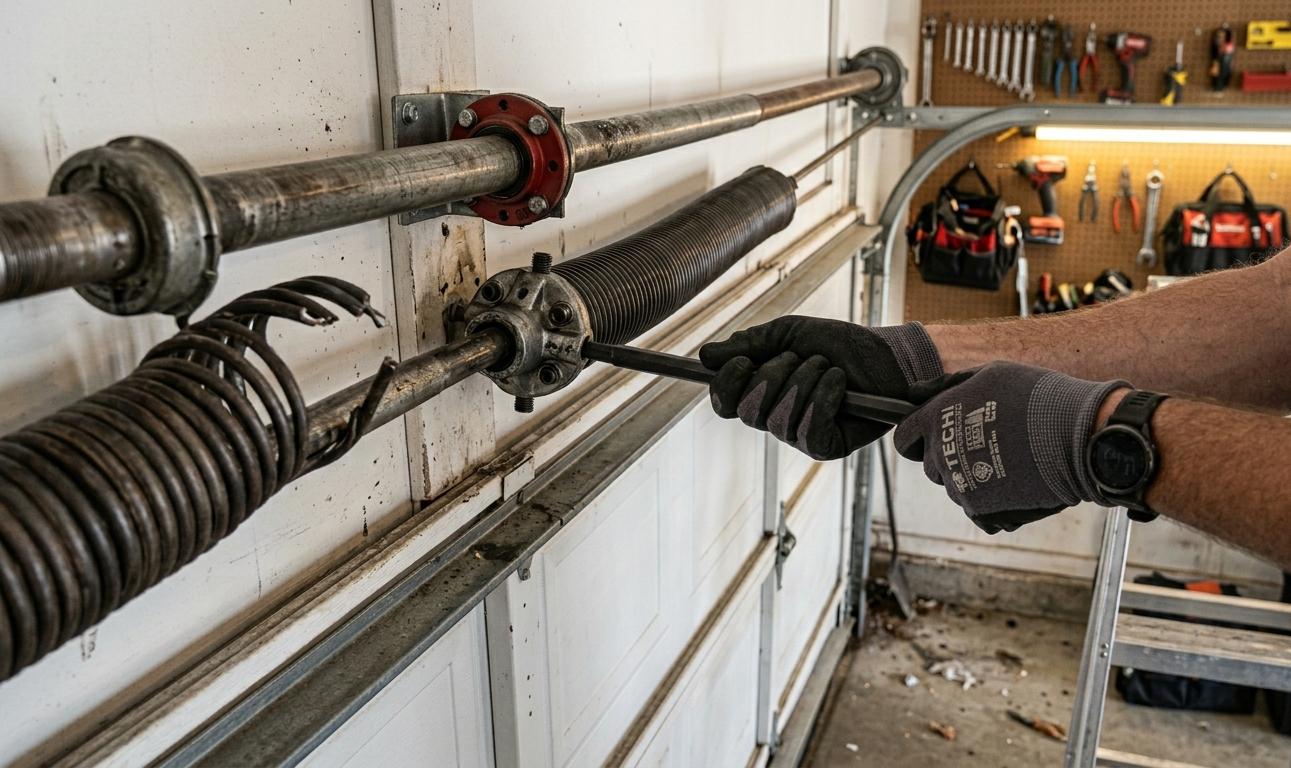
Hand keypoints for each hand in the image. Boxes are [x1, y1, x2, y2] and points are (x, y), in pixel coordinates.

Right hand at [699, 316, 942, 459]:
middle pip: (747, 412)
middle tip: (800, 358)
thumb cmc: (840, 346)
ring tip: (826, 367)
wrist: (886, 355)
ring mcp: (799, 436)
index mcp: (762, 393)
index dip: (726, 385)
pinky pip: (808, 432)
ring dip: (804, 383)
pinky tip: (838, 384)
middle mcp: (776, 418)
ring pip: (778, 420)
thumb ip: (749, 344)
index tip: (745, 360)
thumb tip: (706, 355)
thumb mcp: (789, 333)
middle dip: (773, 376)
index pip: (724, 403)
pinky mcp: (825, 447)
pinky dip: (823, 400)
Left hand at [893, 361, 1126, 533]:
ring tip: (1012, 460)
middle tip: (987, 444)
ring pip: (957, 488)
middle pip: (932, 466)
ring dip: (976, 479)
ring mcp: (960, 486)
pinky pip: (979, 510)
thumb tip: (913, 394)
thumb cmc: (1037, 398)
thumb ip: (946, 386)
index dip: (917, 438)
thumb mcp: (990, 374)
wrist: (1078, 436)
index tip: (934, 438)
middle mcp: (942, 454)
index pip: (905, 439)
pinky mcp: (982, 510)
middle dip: (950, 458)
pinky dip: (996, 502)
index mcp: (936, 419)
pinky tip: (1019, 482)